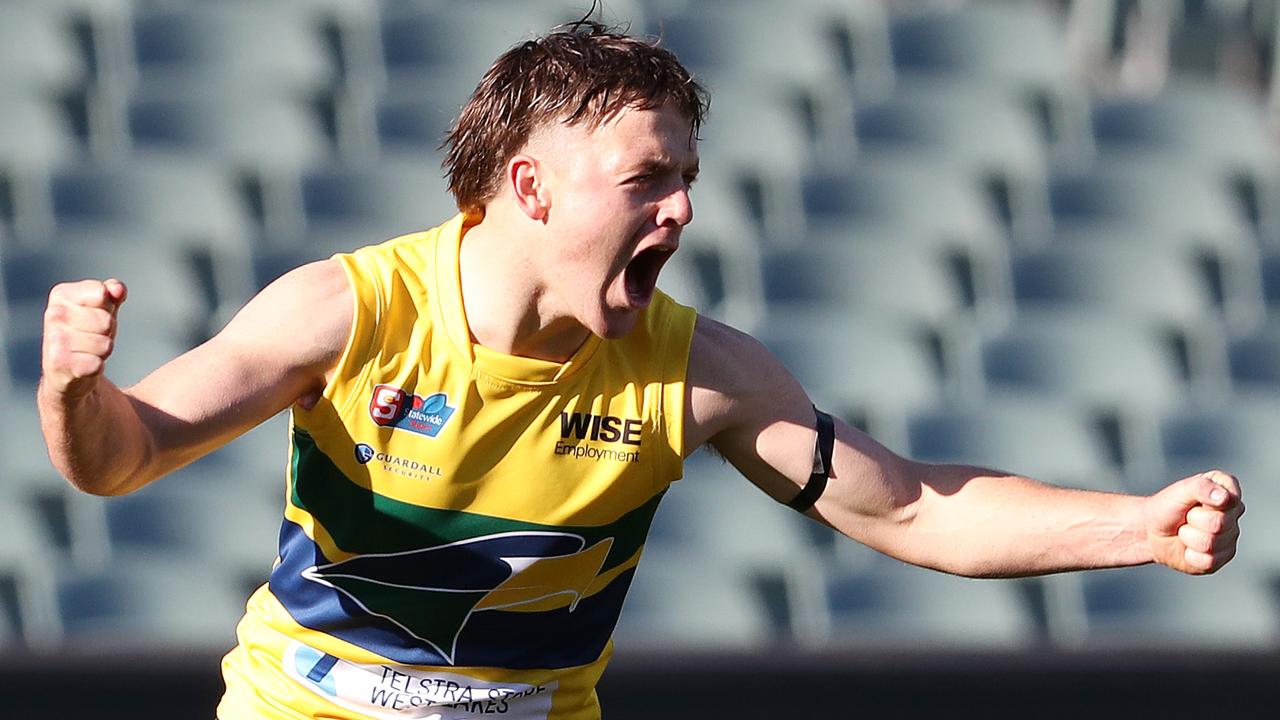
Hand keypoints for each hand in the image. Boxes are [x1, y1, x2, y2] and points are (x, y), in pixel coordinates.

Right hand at [41, 278, 127, 398]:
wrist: (68, 370)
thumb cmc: (88, 333)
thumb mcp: (104, 307)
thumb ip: (113, 291)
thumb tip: (117, 289)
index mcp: (62, 294)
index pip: (102, 293)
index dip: (108, 308)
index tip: (96, 315)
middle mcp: (54, 314)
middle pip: (106, 321)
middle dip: (108, 332)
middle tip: (93, 337)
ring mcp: (54, 338)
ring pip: (104, 345)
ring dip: (102, 351)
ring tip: (87, 351)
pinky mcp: (58, 364)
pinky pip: (96, 365)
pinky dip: (95, 368)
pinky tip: (81, 366)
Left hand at [1142, 470, 1243, 574]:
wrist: (1152, 531)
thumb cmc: (1167, 507)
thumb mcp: (1180, 490)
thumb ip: (1201, 487)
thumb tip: (1225, 498)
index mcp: (1227, 490)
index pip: (1231, 497)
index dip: (1206, 501)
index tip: (1193, 499)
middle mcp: (1233, 513)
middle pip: (1218, 523)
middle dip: (1192, 520)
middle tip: (1186, 516)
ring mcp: (1230, 537)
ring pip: (1210, 543)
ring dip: (1188, 537)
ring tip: (1185, 530)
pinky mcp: (1222, 557)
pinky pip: (1208, 561)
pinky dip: (1190, 555)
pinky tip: (1188, 547)